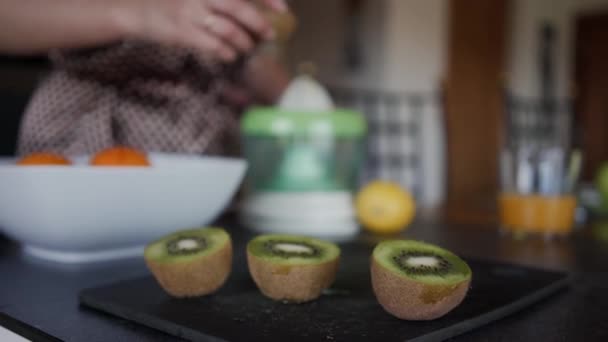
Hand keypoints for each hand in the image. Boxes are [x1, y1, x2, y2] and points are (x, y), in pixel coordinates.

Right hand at [127, 0, 287, 61]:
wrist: (132, 10)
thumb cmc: (169, 1)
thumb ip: (221, 0)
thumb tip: (251, 10)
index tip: (283, 8)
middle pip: (238, 7)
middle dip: (258, 24)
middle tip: (268, 35)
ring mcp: (189, 11)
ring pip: (228, 29)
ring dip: (243, 42)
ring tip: (246, 48)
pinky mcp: (181, 31)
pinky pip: (213, 45)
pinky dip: (226, 52)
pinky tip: (229, 55)